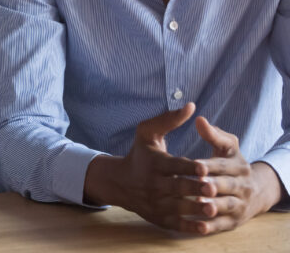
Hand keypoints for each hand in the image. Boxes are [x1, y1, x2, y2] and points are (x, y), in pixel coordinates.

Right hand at [84, 103, 208, 230]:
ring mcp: (155, 202)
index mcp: (154, 162)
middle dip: (194, 188)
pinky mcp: (158, 216)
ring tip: (212, 209)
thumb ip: (169, 120)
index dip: (188, 167)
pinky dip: (188, 226)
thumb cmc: (140, 154)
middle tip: (213, 189)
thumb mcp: (147, 133)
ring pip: (177, 206)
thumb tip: (191, 106)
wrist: (119, 182)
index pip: (173, 165)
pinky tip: (204, 227)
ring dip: (194, 208)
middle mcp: (153, 183)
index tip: (204, 168)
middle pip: (176, 187)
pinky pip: (175, 222)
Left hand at [186, 116, 283, 234]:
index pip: (224, 165)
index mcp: (239, 166)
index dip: (210, 165)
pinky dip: (213, 226)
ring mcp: (239, 204)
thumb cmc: (229, 164)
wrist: (253, 191)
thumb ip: (213, 135)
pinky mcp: (234, 221)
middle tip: (200, 185)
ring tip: (202, 206)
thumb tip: (199, 119)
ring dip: (215, 206)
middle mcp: (242, 186)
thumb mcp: (226, 147)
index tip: (196, 164)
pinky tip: (199, 226)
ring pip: (227, 206)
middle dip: (215, 185)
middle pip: (228, 186)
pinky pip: (223, 224)